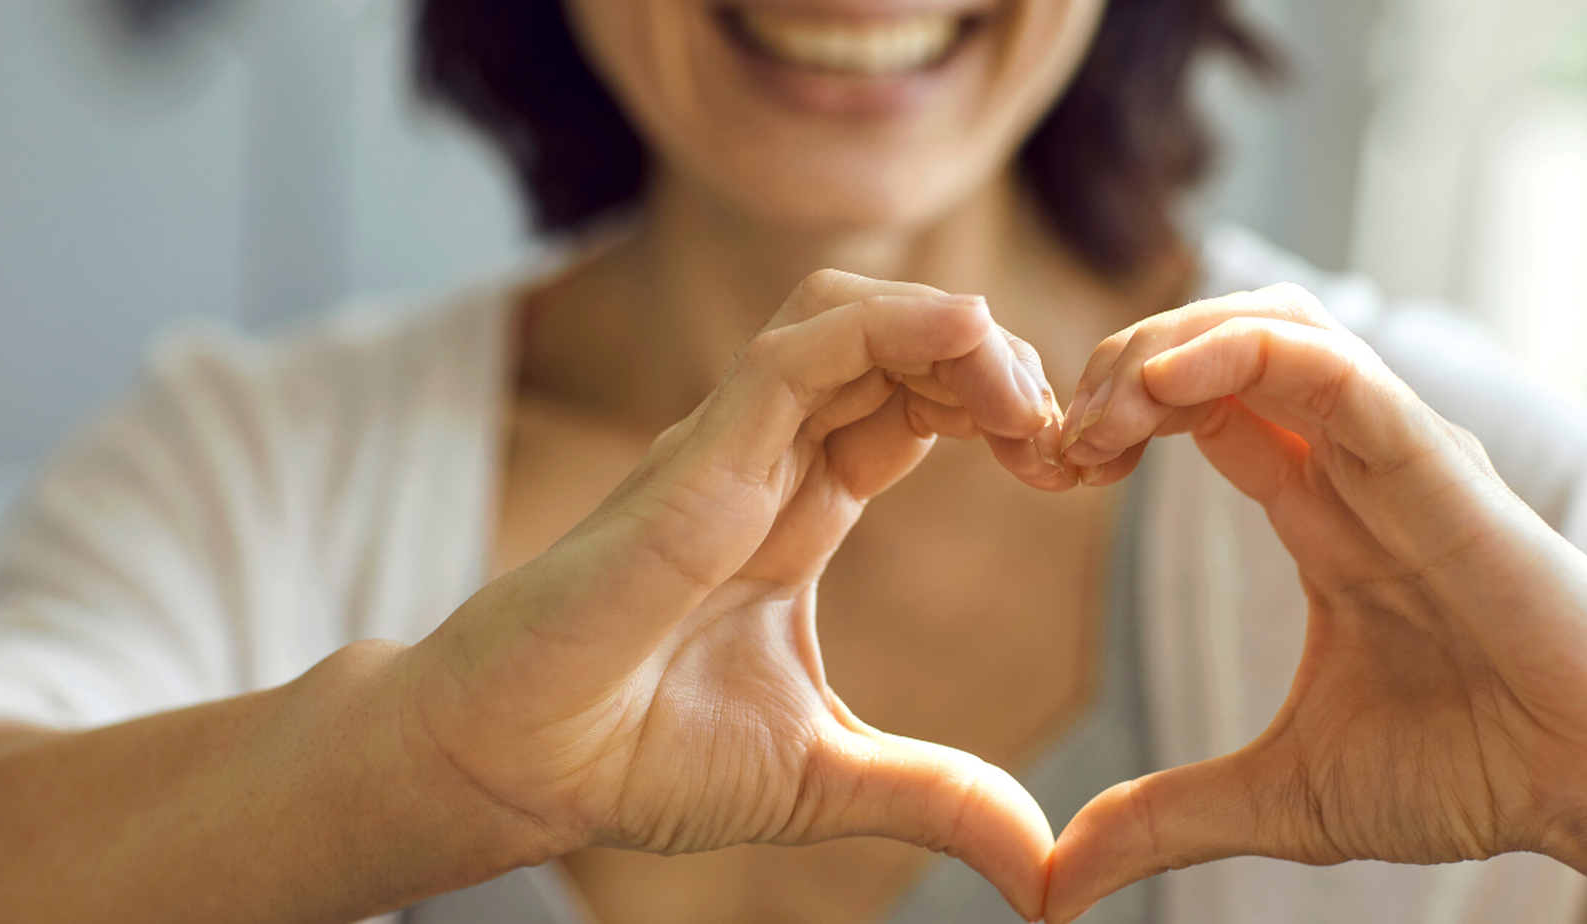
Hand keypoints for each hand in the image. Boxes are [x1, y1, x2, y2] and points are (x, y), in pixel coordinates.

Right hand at [399, 271, 1065, 918]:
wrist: (515, 769)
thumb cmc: (635, 756)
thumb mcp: (827, 778)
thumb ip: (938, 798)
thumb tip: (1044, 870)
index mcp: (800, 510)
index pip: (915, 407)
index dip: (999, 412)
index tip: (1071, 469)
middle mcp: (769, 461)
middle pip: (898, 344)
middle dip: (996, 364)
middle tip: (1065, 436)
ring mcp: (730, 448)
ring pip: (850, 316)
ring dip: (953, 331)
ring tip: (1024, 398)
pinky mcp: (697, 457)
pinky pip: (800, 350)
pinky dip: (891, 325)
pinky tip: (968, 338)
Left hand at [1044, 285, 1586, 920]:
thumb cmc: (1473, 770)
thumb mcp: (1280, 797)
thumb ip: (1163, 820)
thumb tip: (1052, 886)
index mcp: (1318, 513)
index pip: (1197, 406)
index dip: (1109, 416)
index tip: (1044, 470)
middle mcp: (1352, 466)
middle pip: (1219, 343)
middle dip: (1118, 364)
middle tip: (1053, 441)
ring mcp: (1396, 455)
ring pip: (1273, 326)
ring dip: (1166, 344)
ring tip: (1099, 413)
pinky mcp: (1439, 468)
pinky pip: (1336, 371)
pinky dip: (1243, 353)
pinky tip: (1162, 386)